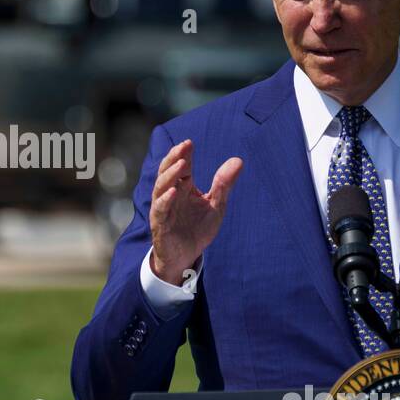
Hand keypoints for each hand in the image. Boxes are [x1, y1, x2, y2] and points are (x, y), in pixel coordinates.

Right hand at [148, 139, 242, 284]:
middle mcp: (171, 195)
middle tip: (183, 146)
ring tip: (181, 163)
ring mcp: (163, 209)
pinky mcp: (161, 225)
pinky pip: (161, 210)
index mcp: (183, 188)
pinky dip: (166, 200)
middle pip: (167, 172)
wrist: (186, 257)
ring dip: (170, 175)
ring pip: (161, 187)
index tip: (189, 143)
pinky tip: (174, 191)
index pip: (181, 167)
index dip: (184, 154)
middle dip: (174, 158)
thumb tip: (238, 160)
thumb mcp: (216, 205)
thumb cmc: (197, 228)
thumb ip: (223, 184)